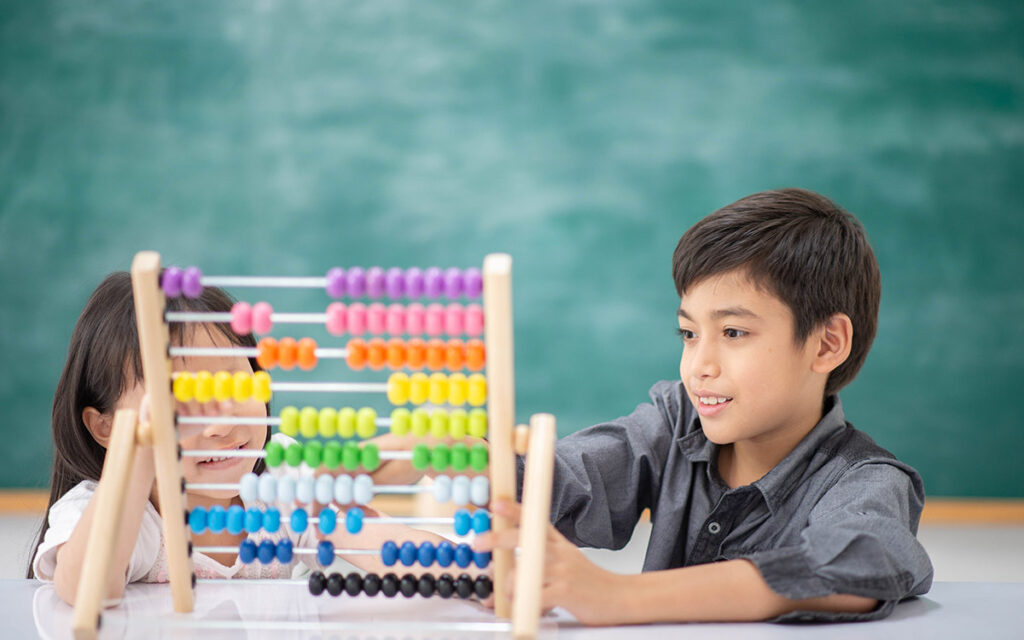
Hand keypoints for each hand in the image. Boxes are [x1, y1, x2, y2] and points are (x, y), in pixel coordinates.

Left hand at [473, 499, 625, 625]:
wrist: (622, 597)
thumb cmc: (591, 583)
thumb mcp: (568, 562)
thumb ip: (541, 563)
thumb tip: (511, 573)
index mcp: (559, 544)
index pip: (534, 521)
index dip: (514, 510)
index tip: (496, 504)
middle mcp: (559, 552)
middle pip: (524, 537)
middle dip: (497, 538)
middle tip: (478, 543)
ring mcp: (563, 571)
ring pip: (523, 570)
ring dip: (511, 587)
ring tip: (516, 598)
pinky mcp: (566, 592)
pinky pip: (534, 595)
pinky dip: (524, 604)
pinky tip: (528, 608)